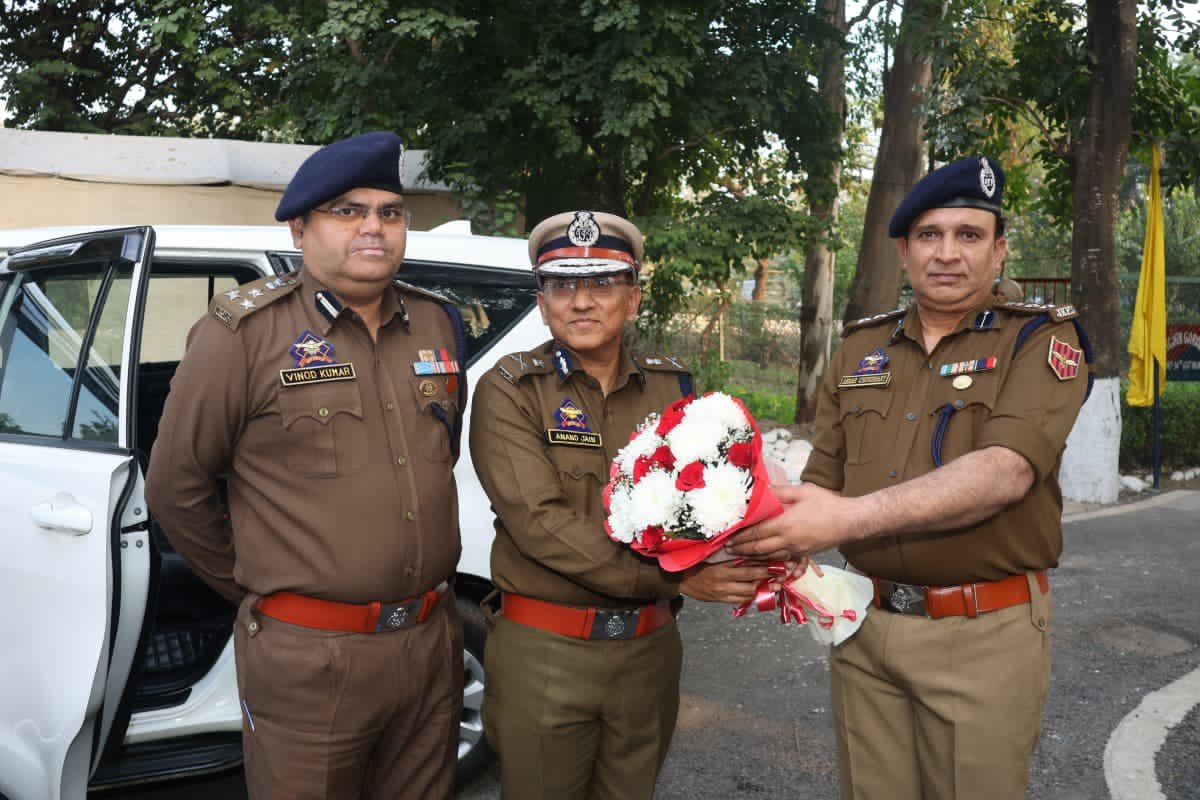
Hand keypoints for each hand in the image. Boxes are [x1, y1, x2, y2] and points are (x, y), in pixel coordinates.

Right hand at [679, 558, 773, 603]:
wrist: (679, 578)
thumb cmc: (696, 564)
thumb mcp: (713, 557)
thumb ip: (730, 558)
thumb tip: (751, 555)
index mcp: (721, 568)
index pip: (747, 568)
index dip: (764, 567)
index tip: (776, 564)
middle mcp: (722, 582)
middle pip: (750, 581)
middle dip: (767, 579)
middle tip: (781, 576)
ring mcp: (721, 593)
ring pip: (747, 593)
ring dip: (761, 589)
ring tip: (772, 585)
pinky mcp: (719, 600)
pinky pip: (738, 600)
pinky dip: (749, 596)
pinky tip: (756, 592)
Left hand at [726, 483, 849, 559]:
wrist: (851, 521)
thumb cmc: (827, 504)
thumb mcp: (802, 491)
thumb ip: (780, 491)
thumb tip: (762, 489)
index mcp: (786, 524)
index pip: (756, 532)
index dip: (741, 536)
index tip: (728, 538)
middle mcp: (789, 540)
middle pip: (759, 548)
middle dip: (742, 550)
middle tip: (728, 550)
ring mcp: (797, 550)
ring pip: (770, 556)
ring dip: (753, 557)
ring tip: (740, 555)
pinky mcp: (804, 554)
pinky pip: (783, 559)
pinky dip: (770, 560)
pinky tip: (763, 559)